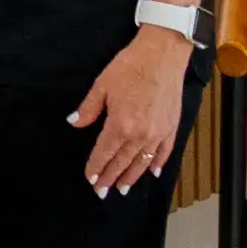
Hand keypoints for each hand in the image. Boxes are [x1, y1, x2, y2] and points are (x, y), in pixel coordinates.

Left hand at [68, 25, 191, 196]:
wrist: (162, 56)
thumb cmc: (130, 67)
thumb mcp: (102, 86)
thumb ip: (89, 109)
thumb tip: (74, 123)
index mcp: (120, 125)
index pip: (104, 152)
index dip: (96, 167)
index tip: (90, 179)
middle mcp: (141, 134)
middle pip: (122, 161)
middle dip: (110, 177)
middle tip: (102, 191)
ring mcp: (159, 133)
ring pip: (143, 162)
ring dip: (132, 176)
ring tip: (123, 188)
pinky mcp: (172, 128)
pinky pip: (164, 152)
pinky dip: (158, 164)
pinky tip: (153, 173)